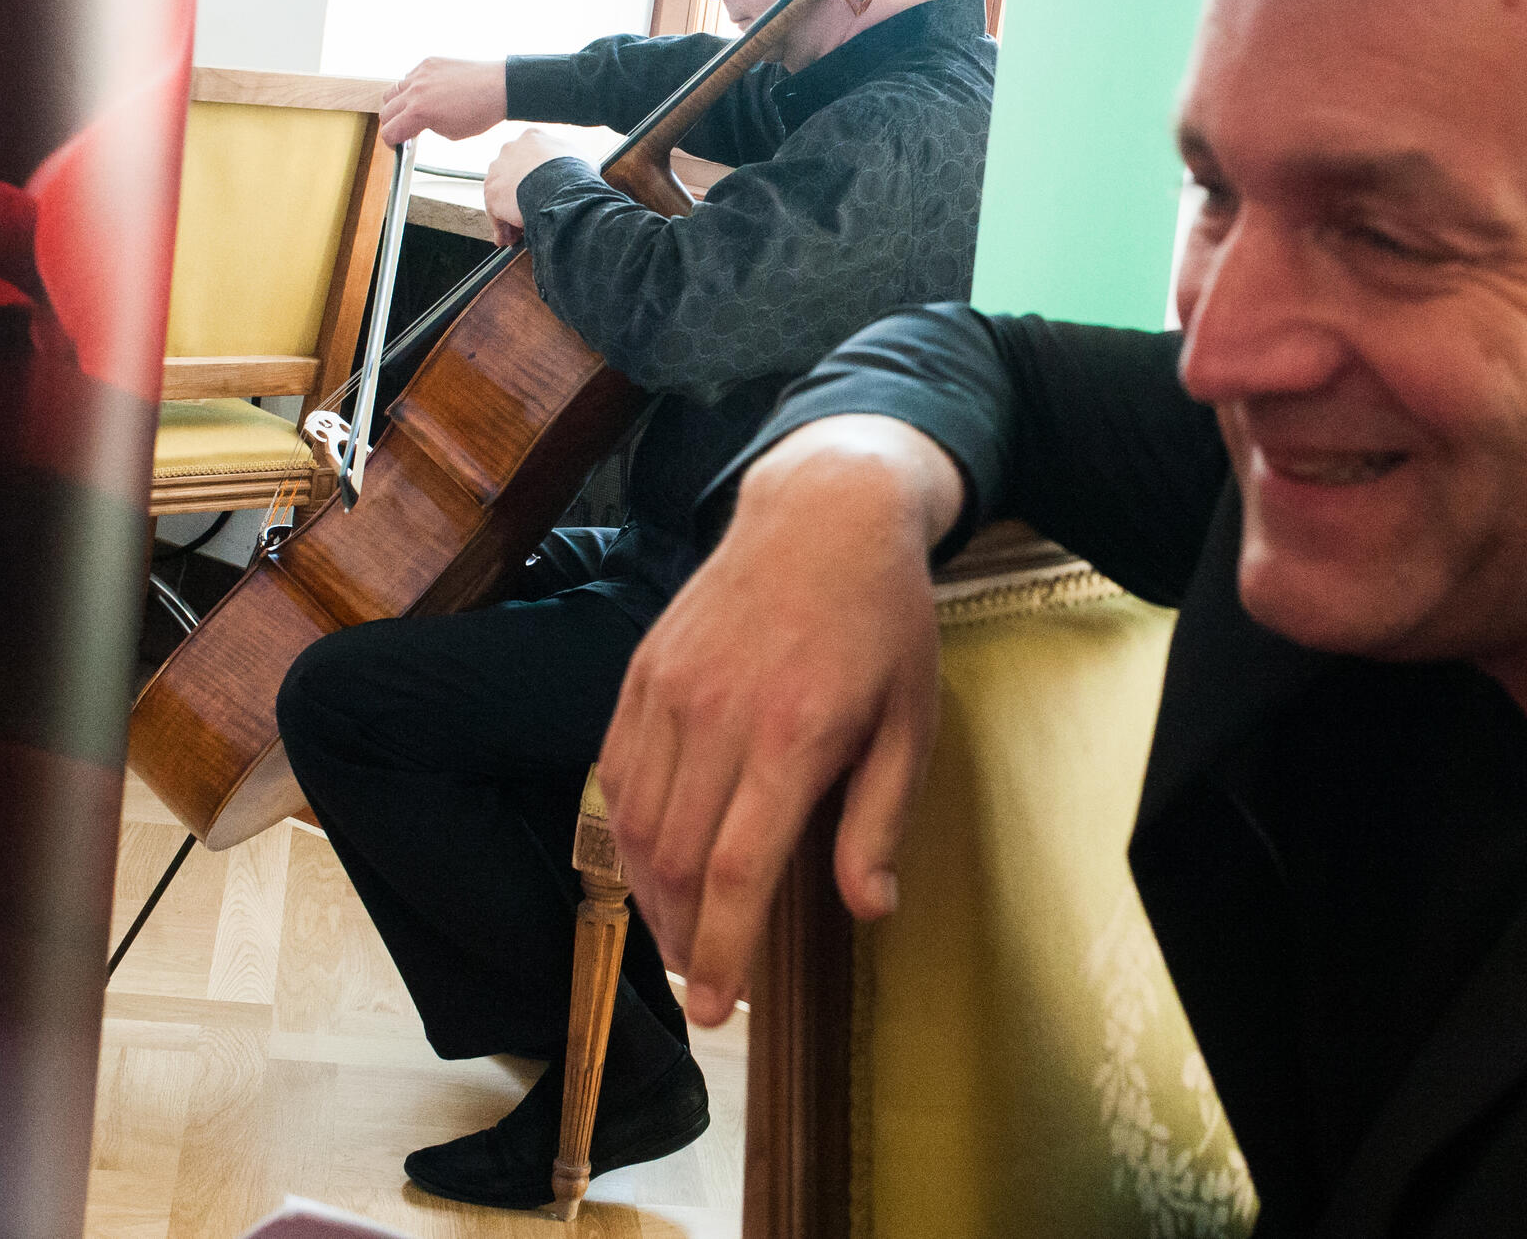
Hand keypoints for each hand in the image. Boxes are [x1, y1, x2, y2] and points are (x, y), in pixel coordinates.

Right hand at [380, 57, 507, 146]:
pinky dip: (412, 87)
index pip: (389, 132)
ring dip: (397, 104)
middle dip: (392, 124)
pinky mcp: (428, 63)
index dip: (392, 142)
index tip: (397, 143)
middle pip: (385, 112)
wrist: (500, 87)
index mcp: (419, 113)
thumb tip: (415, 127)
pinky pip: (409, 77)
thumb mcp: (450, 133)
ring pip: (392, 91)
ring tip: (412, 110)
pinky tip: (427, 93)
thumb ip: (426, 129)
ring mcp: (420, 74)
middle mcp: (415, 91)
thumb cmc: (481, 112)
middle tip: (403, 129)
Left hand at [481, 124, 623, 242]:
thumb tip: (582, 170)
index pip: (529, 157)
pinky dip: (502, 227)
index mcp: (532, 138)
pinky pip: (495, 213)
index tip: (543, 191)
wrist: (561, 185)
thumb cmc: (576, 172)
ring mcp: (497, 170)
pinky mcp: (492, 192)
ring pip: (502, 195)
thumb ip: (575, 162)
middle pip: (512, 176)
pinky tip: (509, 239)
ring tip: (519, 233)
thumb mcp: (583, 160)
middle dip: (519, 194)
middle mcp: (510, 149)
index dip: (536, 177)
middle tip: (530, 212)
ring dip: (509, 213)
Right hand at [601, 415, 966, 1025]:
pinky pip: (614, 772)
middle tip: (707, 978)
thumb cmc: (883, 622)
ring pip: (635, 823)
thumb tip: (869, 908)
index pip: (738, 870)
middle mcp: (718, 714)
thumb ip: (880, 819)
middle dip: (686, 936)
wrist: (824, 512)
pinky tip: (653, 857)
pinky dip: (626, 830)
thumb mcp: (911, 721)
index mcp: (795, 734)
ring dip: (651, 892)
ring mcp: (670, 689)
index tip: (719, 1014)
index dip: (722, 952)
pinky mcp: (642, 671)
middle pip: (677, 860)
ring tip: (683, 927)